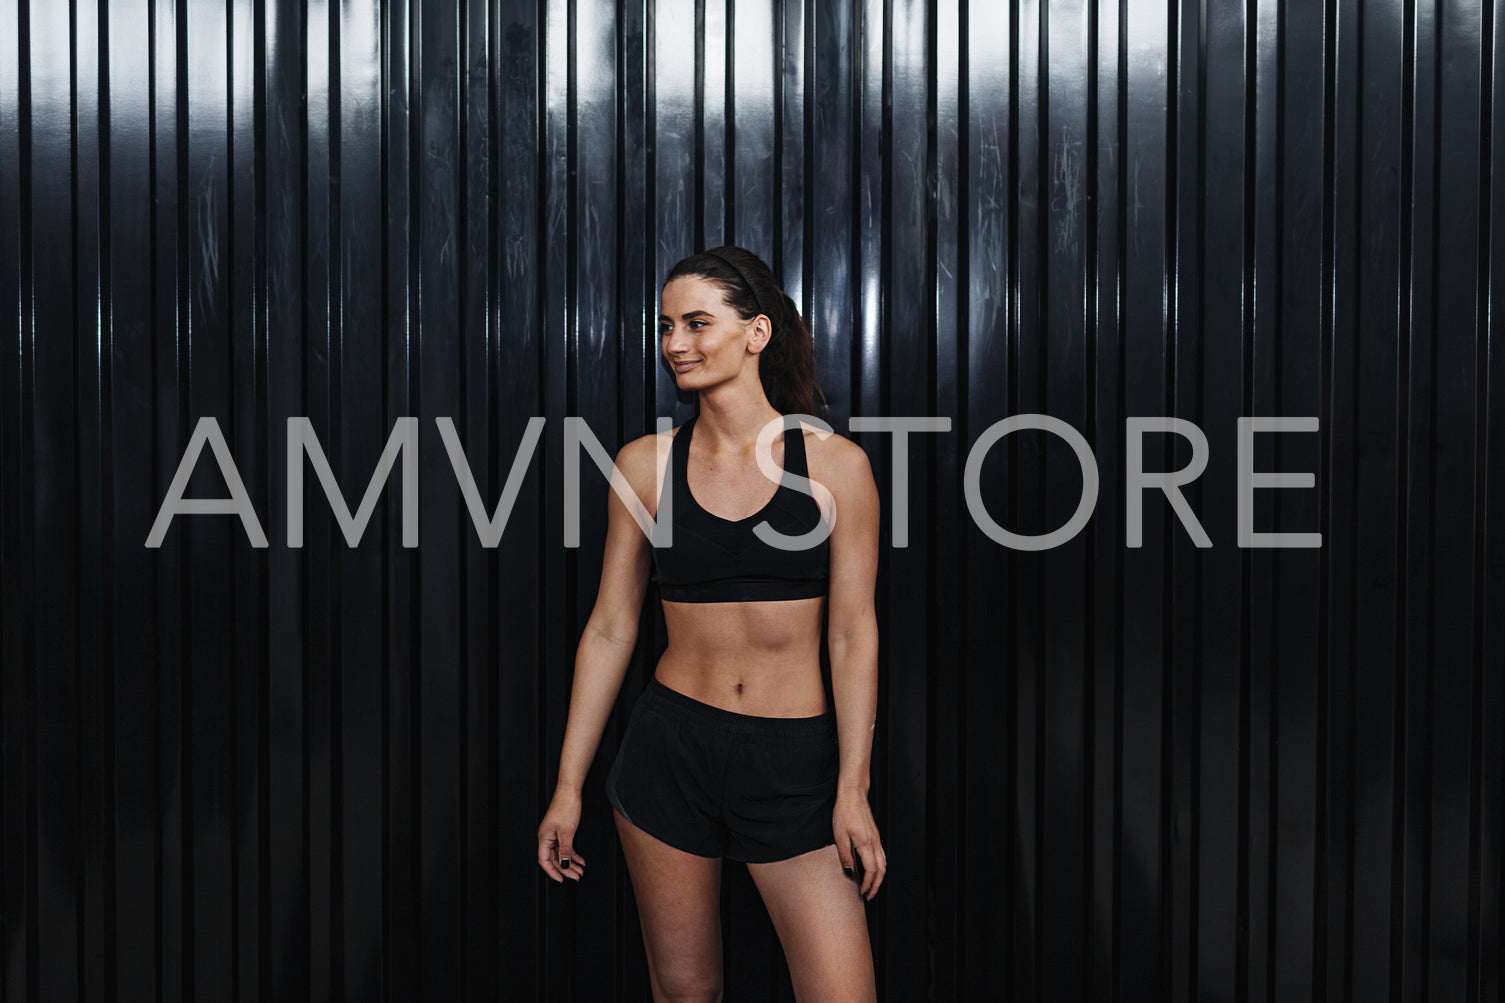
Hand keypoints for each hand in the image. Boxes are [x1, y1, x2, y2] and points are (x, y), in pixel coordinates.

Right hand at [537, 789, 587, 882]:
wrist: (570, 791)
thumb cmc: (565, 806)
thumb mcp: (567, 831)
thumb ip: (565, 850)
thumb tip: (564, 864)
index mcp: (544, 837)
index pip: (545, 861)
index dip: (553, 872)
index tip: (561, 879)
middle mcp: (547, 836)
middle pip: (554, 859)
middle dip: (565, 869)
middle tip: (576, 876)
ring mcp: (554, 833)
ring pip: (561, 853)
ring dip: (570, 862)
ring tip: (580, 870)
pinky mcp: (561, 830)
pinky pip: (565, 846)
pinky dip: (573, 854)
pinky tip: (580, 859)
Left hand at [832, 786, 885, 900]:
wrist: (853, 795)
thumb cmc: (845, 812)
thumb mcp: (839, 836)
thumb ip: (845, 856)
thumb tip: (849, 872)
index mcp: (866, 844)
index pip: (871, 871)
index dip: (868, 884)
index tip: (862, 892)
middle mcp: (874, 843)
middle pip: (881, 870)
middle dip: (876, 885)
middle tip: (869, 896)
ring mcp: (876, 839)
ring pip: (884, 864)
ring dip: (879, 878)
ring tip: (871, 886)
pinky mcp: (875, 836)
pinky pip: (882, 856)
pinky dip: (880, 867)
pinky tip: (873, 870)